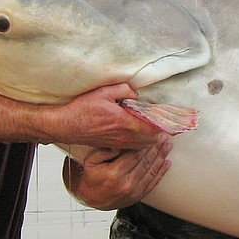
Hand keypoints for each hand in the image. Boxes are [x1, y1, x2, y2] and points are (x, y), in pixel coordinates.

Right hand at [47, 84, 167, 148]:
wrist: (66, 126)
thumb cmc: (83, 109)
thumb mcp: (103, 92)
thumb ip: (124, 89)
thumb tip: (137, 94)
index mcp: (124, 121)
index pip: (152, 128)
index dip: (164, 125)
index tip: (172, 121)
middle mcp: (123, 135)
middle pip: (151, 140)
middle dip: (160, 133)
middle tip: (164, 124)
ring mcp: (118, 143)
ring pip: (143, 146)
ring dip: (150, 139)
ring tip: (154, 130)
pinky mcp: (113, 146)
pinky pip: (133, 148)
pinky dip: (140, 143)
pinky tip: (139, 135)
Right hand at [63, 138, 171, 209]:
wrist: (92, 200)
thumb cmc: (92, 178)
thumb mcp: (91, 161)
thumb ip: (105, 150)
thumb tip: (122, 142)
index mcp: (115, 173)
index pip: (134, 155)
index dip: (145, 144)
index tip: (152, 134)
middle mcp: (126, 183)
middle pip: (145, 162)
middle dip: (156, 147)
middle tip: (163, 136)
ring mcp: (134, 191)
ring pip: (151, 171)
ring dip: (161, 157)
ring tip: (168, 146)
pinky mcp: (138, 196)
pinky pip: (153, 183)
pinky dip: (161, 172)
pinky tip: (167, 163)